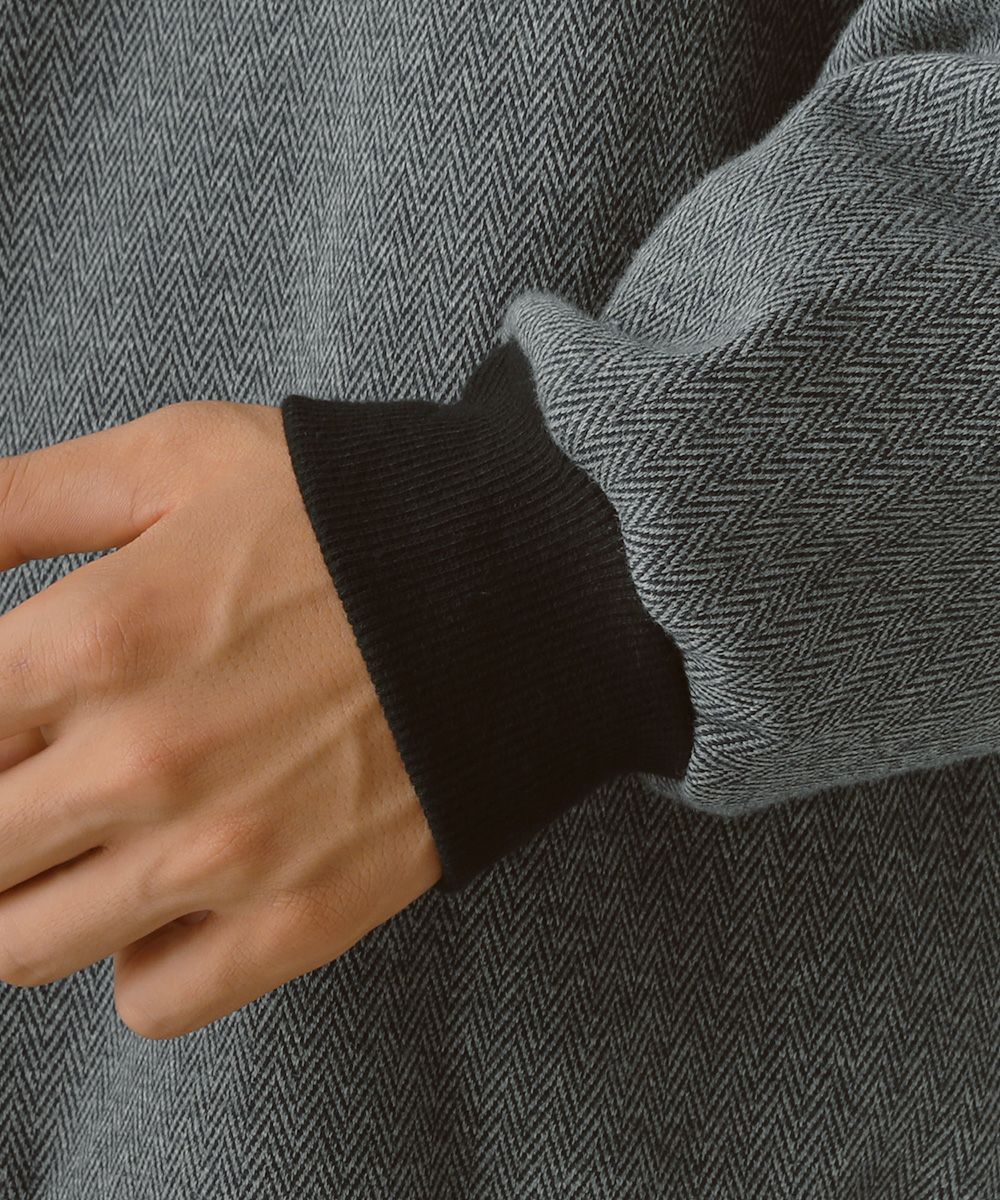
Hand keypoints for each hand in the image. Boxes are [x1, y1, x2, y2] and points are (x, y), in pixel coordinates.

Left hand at [0, 400, 441, 1037]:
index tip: (11, 713)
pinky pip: (151, 1001)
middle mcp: (142, 765)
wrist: (522, 590)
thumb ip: (14, 501)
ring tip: (85, 832)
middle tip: (42, 762)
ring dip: (31, 891)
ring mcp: (223, 858)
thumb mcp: (177, 458)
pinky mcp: (302, 921)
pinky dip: (137, 956)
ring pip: (21, 945)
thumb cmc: (349, 515)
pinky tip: (172, 887)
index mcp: (94, 639)